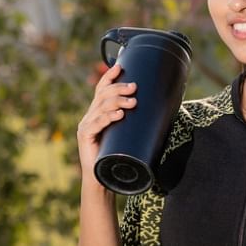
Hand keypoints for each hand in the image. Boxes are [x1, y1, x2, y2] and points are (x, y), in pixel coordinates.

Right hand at [76, 63, 136, 183]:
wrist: (102, 178)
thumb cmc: (117, 156)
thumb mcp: (126, 135)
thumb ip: (134, 123)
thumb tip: (160, 111)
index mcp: (97, 112)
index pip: (101, 89)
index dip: (109, 76)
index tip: (121, 66)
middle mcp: (90, 116)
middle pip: (103, 95)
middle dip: (119, 88)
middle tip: (134, 88)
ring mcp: (86, 125)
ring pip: (101, 107)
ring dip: (118, 102)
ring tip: (132, 102)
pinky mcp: (84, 136)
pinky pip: (96, 123)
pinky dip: (108, 118)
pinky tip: (118, 115)